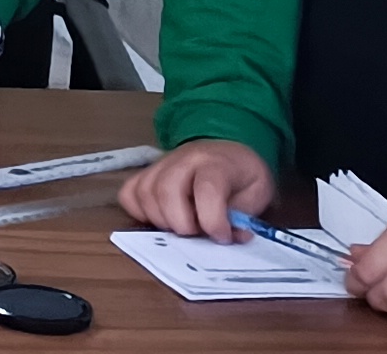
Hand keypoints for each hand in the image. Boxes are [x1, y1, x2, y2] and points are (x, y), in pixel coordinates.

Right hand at [117, 137, 272, 242]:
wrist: (226, 149)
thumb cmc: (241, 175)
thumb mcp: (257, 192)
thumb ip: (244, 216)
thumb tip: (232, 237)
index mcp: (216, 163)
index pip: (206, 189)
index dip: (213, 221)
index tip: (222, 236)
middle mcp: (183, 159)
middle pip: (166, 191)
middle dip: (181, 224)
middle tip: (197, 234)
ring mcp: (160, 164)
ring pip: (144, 193)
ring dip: (161, 220)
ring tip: (182, 226)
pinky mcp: (145, 173)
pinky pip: (129, 193)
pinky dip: (140, 212)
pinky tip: (160, 218)